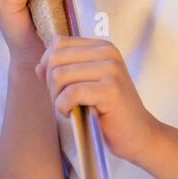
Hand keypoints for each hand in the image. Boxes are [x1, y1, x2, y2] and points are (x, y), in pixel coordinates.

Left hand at [35, 35, 160, 164]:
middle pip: (55, 59)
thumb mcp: (87, 85)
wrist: (139, 134)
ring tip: (69, 108)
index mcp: (102, 46)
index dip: (49, 66)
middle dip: (51, 84)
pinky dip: (63, 107)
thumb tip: (38, 67)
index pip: (58, 44)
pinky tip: (72, 114)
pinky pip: (70, 93)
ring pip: (60, 75)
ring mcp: (111, 69)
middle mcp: (108, 52)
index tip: (59, 87)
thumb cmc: (110, 112)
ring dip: (56, 98)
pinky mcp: (110, 89)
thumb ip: (64, 72)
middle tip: (63, 101)